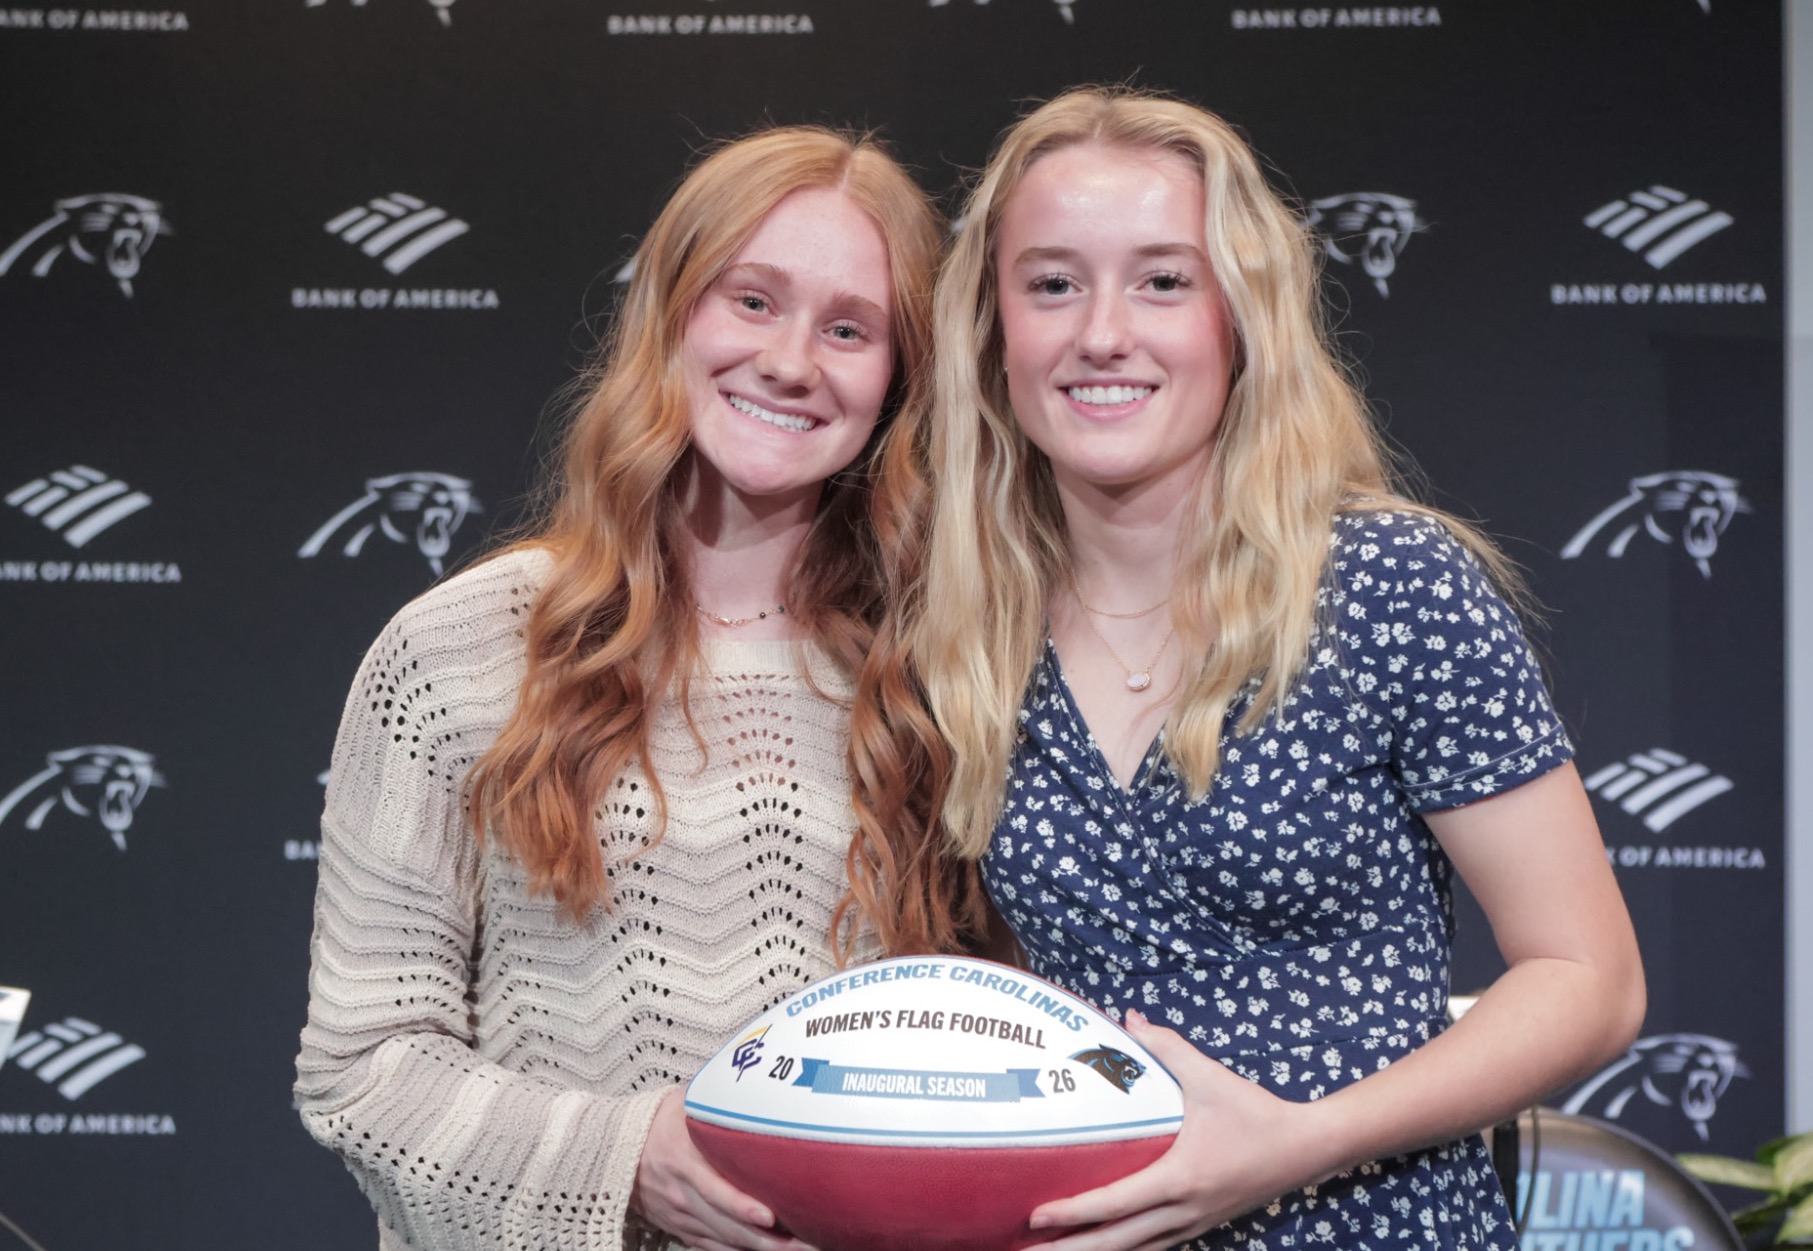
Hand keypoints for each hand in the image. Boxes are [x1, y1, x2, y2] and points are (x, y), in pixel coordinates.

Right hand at [631, 1089, 816, 1250]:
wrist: (614, 1149)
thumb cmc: (657, 1121)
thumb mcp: (684, 1102)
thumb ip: (716, 1098)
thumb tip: (756, 1080)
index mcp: (683, 1159)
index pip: (714, 1188)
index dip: (742, 1205)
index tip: (771, 1215)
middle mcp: (681, 1192)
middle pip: (726, 1223)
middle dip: (767, 1238)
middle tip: (805, 1241)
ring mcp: (680, 1214)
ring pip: (723, 1240)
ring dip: (759, 1248)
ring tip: (796, 1250)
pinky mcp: (680, 1227)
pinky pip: (710, 1247)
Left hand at [1024, 1011, 1333, 1250]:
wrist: (1307, 1149)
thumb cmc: (1257, 1112)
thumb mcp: (1210, 1076)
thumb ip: (1166, 1047)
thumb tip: (1129, 1019)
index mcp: (1180, 1178)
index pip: (1114, 1202)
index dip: (1072, 1212)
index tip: (1035, 1216)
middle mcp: (1183, 1211)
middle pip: (1117, 1243)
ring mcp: (1194, 1224)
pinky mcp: (1203, 1225)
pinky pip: (1155, 1247)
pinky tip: (1105, 1248)